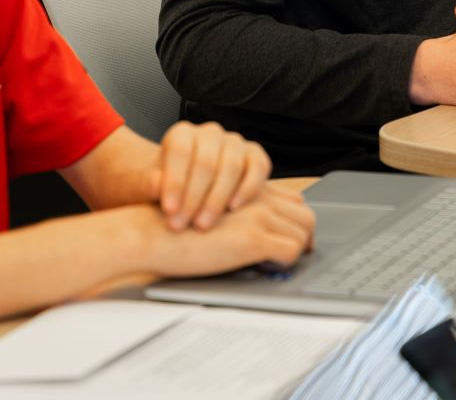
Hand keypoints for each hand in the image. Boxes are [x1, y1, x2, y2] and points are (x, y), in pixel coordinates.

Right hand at [143, 184, 315, 278]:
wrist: (151, 233)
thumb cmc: (172, 227)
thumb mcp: (208, 209)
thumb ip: (233, 213)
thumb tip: (253, 233)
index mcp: (246, 188)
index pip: (292, 200)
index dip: (296, 221)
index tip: (293, 238)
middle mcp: (257, 197)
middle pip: (305, 213)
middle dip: (305, 236)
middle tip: (296, 255)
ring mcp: (257, 216)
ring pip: (304, 230)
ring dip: (296, 249)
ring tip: (280, 263)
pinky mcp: (252, 238)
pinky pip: (291, 251)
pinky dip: (286, 263)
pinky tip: (267, 267)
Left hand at [153, 121, 271, 231]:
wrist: (184, 193)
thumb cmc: (163, 190)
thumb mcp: (144, 186)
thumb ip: (148, 183)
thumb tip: (157, 183)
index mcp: (181, 134)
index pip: (180, 150)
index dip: (175, 181)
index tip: (169, 210)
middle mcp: (209, 134)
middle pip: (206, 161)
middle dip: (193, 197)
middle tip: (182, 225)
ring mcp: (234, 144)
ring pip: (231, 165)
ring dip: (217, 198)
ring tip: (202, 224)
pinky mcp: (254, 157)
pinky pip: (258, 167)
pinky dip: (248, 187)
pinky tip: (233, 208)